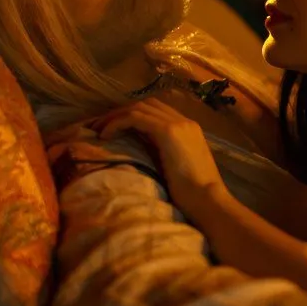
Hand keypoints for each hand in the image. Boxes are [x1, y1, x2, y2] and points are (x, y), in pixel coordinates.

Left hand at [89, 98, 228, 217]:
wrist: (208, 200)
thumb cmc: (193, 194)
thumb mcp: (175, 167)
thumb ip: (162, 151)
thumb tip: (139, 146)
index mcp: (188, 129)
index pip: (156, 111)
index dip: (133, 116)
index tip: (114, 129)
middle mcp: (184, 121)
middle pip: (146, 104)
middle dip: (121, 112)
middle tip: (100, 127)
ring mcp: (178, 124)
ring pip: (138, 108)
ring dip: (115, 116)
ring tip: (98, 130)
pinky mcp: (168, 131)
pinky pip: (135, 118)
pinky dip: (117, 123)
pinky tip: (104, 136)